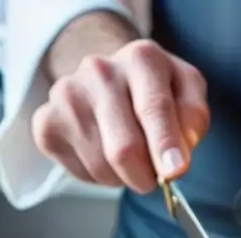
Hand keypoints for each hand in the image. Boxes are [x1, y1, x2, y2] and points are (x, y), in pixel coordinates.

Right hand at [32, 39, 209, 192]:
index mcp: (140, 58)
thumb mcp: (186, 90)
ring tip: (128, 158)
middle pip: (124, 148)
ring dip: (122, 177)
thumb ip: (193, 117)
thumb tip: (181, 150)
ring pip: (101, 166)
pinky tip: (103, 153)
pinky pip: (79, 172)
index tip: (174, 172)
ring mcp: (66, 94)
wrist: (109, 76)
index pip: (153, 108)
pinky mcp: (46, 122)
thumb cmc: (153, 88)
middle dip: (145, 175)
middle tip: (154, 177)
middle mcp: (98, 70)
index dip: (165, 145)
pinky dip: (98, 176)